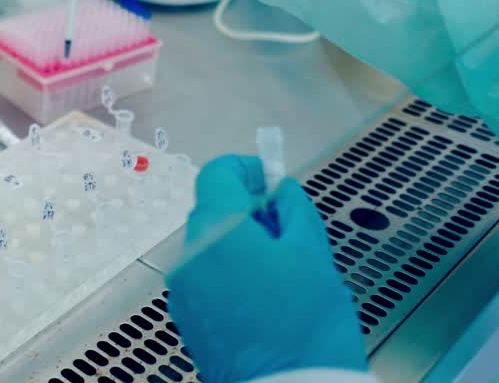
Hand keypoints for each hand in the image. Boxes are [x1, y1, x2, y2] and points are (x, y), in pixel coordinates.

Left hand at [165, 156, 367, 381]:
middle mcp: (189, 257)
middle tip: (290, 229)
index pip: (217, 174)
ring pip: (210, 248)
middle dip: (249, 212)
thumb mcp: (314, 255)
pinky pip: (207, 280)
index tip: (273, 177)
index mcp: (216, 232)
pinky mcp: (188, 318)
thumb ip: (294, 210)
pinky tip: (266, 298)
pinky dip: (231, 276)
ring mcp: (184, 290)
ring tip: (285, 272)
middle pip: (213, 212)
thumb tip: (282, 189)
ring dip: (241, 246)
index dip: (248, 169)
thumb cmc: (306, 329)